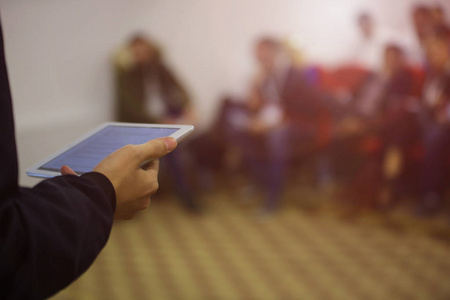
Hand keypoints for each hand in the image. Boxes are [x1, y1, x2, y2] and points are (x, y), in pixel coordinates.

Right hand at [61, 137, 176, 219]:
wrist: (88, 201)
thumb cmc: (112, 175)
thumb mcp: (133, 153)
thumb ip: (153, 147)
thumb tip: (173, 142)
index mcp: (150, 185)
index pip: (152, 164)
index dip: (141, 154)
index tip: (129, 151)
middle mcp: (142, 199)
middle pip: (136, 176)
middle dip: (124, 167)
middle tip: (111, 160)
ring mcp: (127, 208)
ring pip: (119, 186)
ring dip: (106, 177)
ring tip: (92, 168)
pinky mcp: (111, 213)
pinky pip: (104, 195)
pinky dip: (93, 186)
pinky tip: (73, 174)